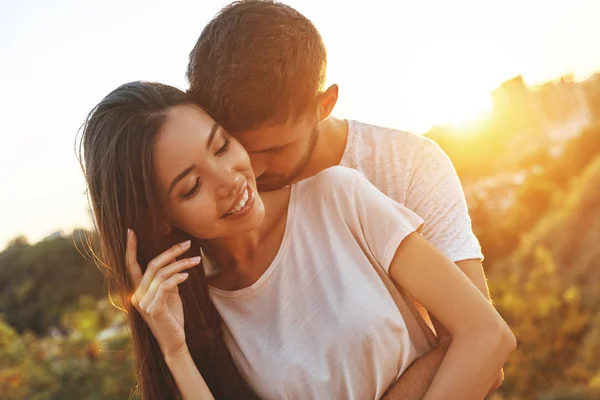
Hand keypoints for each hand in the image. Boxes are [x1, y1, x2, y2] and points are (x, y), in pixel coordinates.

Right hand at [126, 229, 201, 357]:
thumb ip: (168, 278)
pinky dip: (178, 277)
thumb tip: (174, 259)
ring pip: (162, 273)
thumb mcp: (170, 294)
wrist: (174, 342)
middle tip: (188, 243)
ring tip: (197, 260)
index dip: (130, 248)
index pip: (131, 266)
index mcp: (138, 290)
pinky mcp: (154, 309)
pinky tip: (187, 276)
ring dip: (182, 264)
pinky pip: (166, 286)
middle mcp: (137, 295)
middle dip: (171, 251)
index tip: (131, 231)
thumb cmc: (172, 317)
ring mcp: (144, 303)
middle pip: (152, 265)